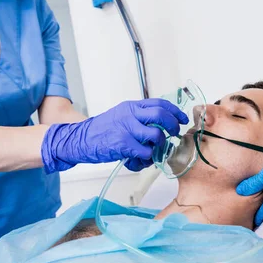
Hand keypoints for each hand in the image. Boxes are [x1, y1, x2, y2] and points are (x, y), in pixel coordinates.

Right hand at [41, 99, 188, 172]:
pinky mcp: (123, 144)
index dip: (175, 112)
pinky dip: (146, 158)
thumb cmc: (102, 130)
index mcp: (131, 106)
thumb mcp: (121, 116)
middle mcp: (130, 114)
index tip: (182, 119)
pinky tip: (139, 159)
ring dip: (159, 146)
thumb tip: (162, 123)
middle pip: (161, 116)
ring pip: (156, 136)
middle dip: (172, 126)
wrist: (80, 139)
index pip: (160, 103)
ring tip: (152, 151)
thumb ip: (139, 117)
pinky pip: (146, 152)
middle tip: (174, 134)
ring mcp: (127, 129)